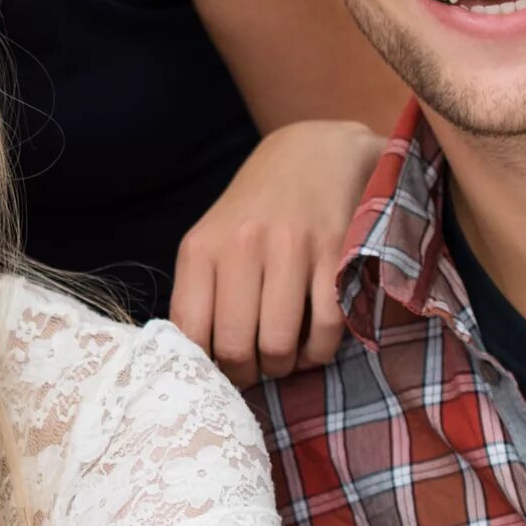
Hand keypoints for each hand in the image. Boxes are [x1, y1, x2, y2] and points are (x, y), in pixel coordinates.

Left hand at [168, 120, 384, 383]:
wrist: (314, 151)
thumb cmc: (257, 209)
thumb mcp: (214, 239)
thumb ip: (201, 293)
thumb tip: (199, 362)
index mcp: (202, 247)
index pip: (190, 332)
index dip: (204, 368)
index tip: (218, 374)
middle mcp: (242, 246)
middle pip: (234, 347)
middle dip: (246, 374)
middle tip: (255, 370)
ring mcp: (291, 248)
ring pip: (278, 344)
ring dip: (283, 366)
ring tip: (283, 358)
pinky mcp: (335, 253)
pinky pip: (325, 330)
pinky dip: (318, 352)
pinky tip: (312, 345)